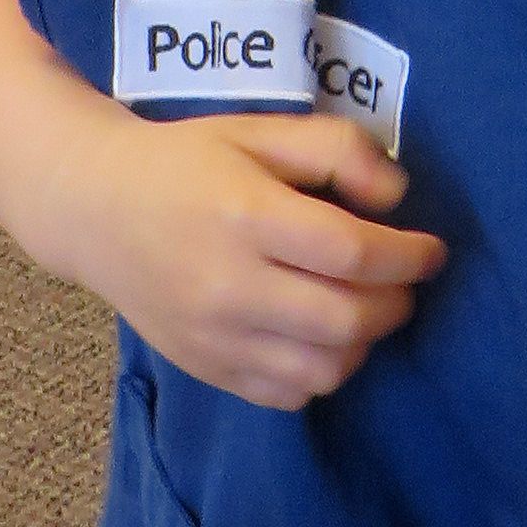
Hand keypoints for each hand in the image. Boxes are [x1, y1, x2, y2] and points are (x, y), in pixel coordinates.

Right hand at [97, 110, 445, 413]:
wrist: (95, 207)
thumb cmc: (187, 161)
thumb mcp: (261, 132)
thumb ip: (337, 151)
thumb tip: (397, 199)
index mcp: (245, 215)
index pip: (353, 253)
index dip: (409, 256)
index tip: (431, 250)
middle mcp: (228, 285)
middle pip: (346, 319)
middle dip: (395, 303)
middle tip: (402, 283)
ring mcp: (213, 336)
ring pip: (322, 369)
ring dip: (362, 343)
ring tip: (362, 308)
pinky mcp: (204, 368)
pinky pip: (286, 394)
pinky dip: (320, 373)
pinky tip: (320, 337)